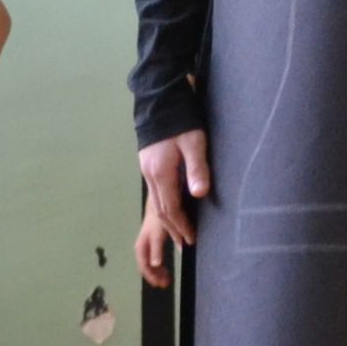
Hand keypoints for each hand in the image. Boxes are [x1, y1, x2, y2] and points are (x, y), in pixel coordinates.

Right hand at [137, 129, 211, 287]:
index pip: (170, 209)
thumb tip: (199, 194)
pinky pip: (155, 193)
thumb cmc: (181, 121)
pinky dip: (164, 207)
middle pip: (160, 210)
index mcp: (161, 173)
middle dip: (174, 229)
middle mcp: (150, 175)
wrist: (159, 101)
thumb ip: (197, 168)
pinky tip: (172, 209)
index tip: (192, 239)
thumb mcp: (194, 143)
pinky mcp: (148, 164)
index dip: (182, 226)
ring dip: (167, 220)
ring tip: (179, 233)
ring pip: (156, 203)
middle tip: (186, 245)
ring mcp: (147, 170)